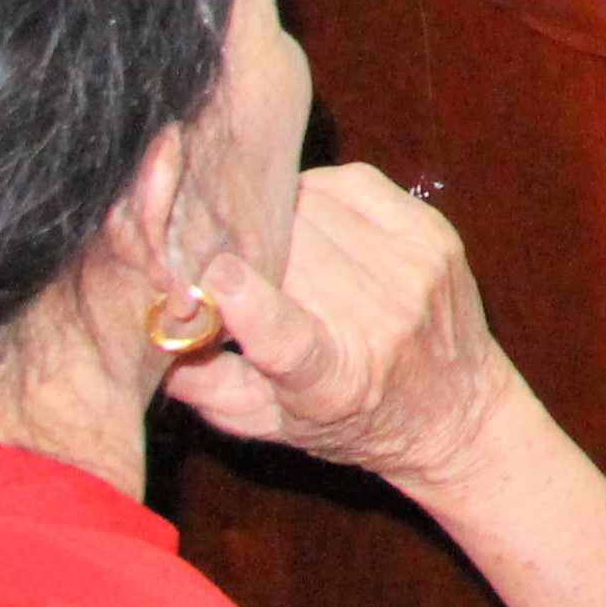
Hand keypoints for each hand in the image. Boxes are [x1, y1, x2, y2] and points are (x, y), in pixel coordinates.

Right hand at [164, 164, 525, 497]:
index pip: (287, 336)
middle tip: (224, 259)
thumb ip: (202, 382)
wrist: (456, 411)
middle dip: (244, 250)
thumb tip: (149, 329)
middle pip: (287, 254)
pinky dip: (319, 192)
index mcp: (333, 381)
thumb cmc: (348, 421)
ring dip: (279, 219)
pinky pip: (352, 182)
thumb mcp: (267, 424)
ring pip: (313, 208)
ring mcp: (412, 272)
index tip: (211, 276)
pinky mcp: (433, 233)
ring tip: (273, 246)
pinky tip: (312, 220)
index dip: (246, 300)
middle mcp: (380, 322)